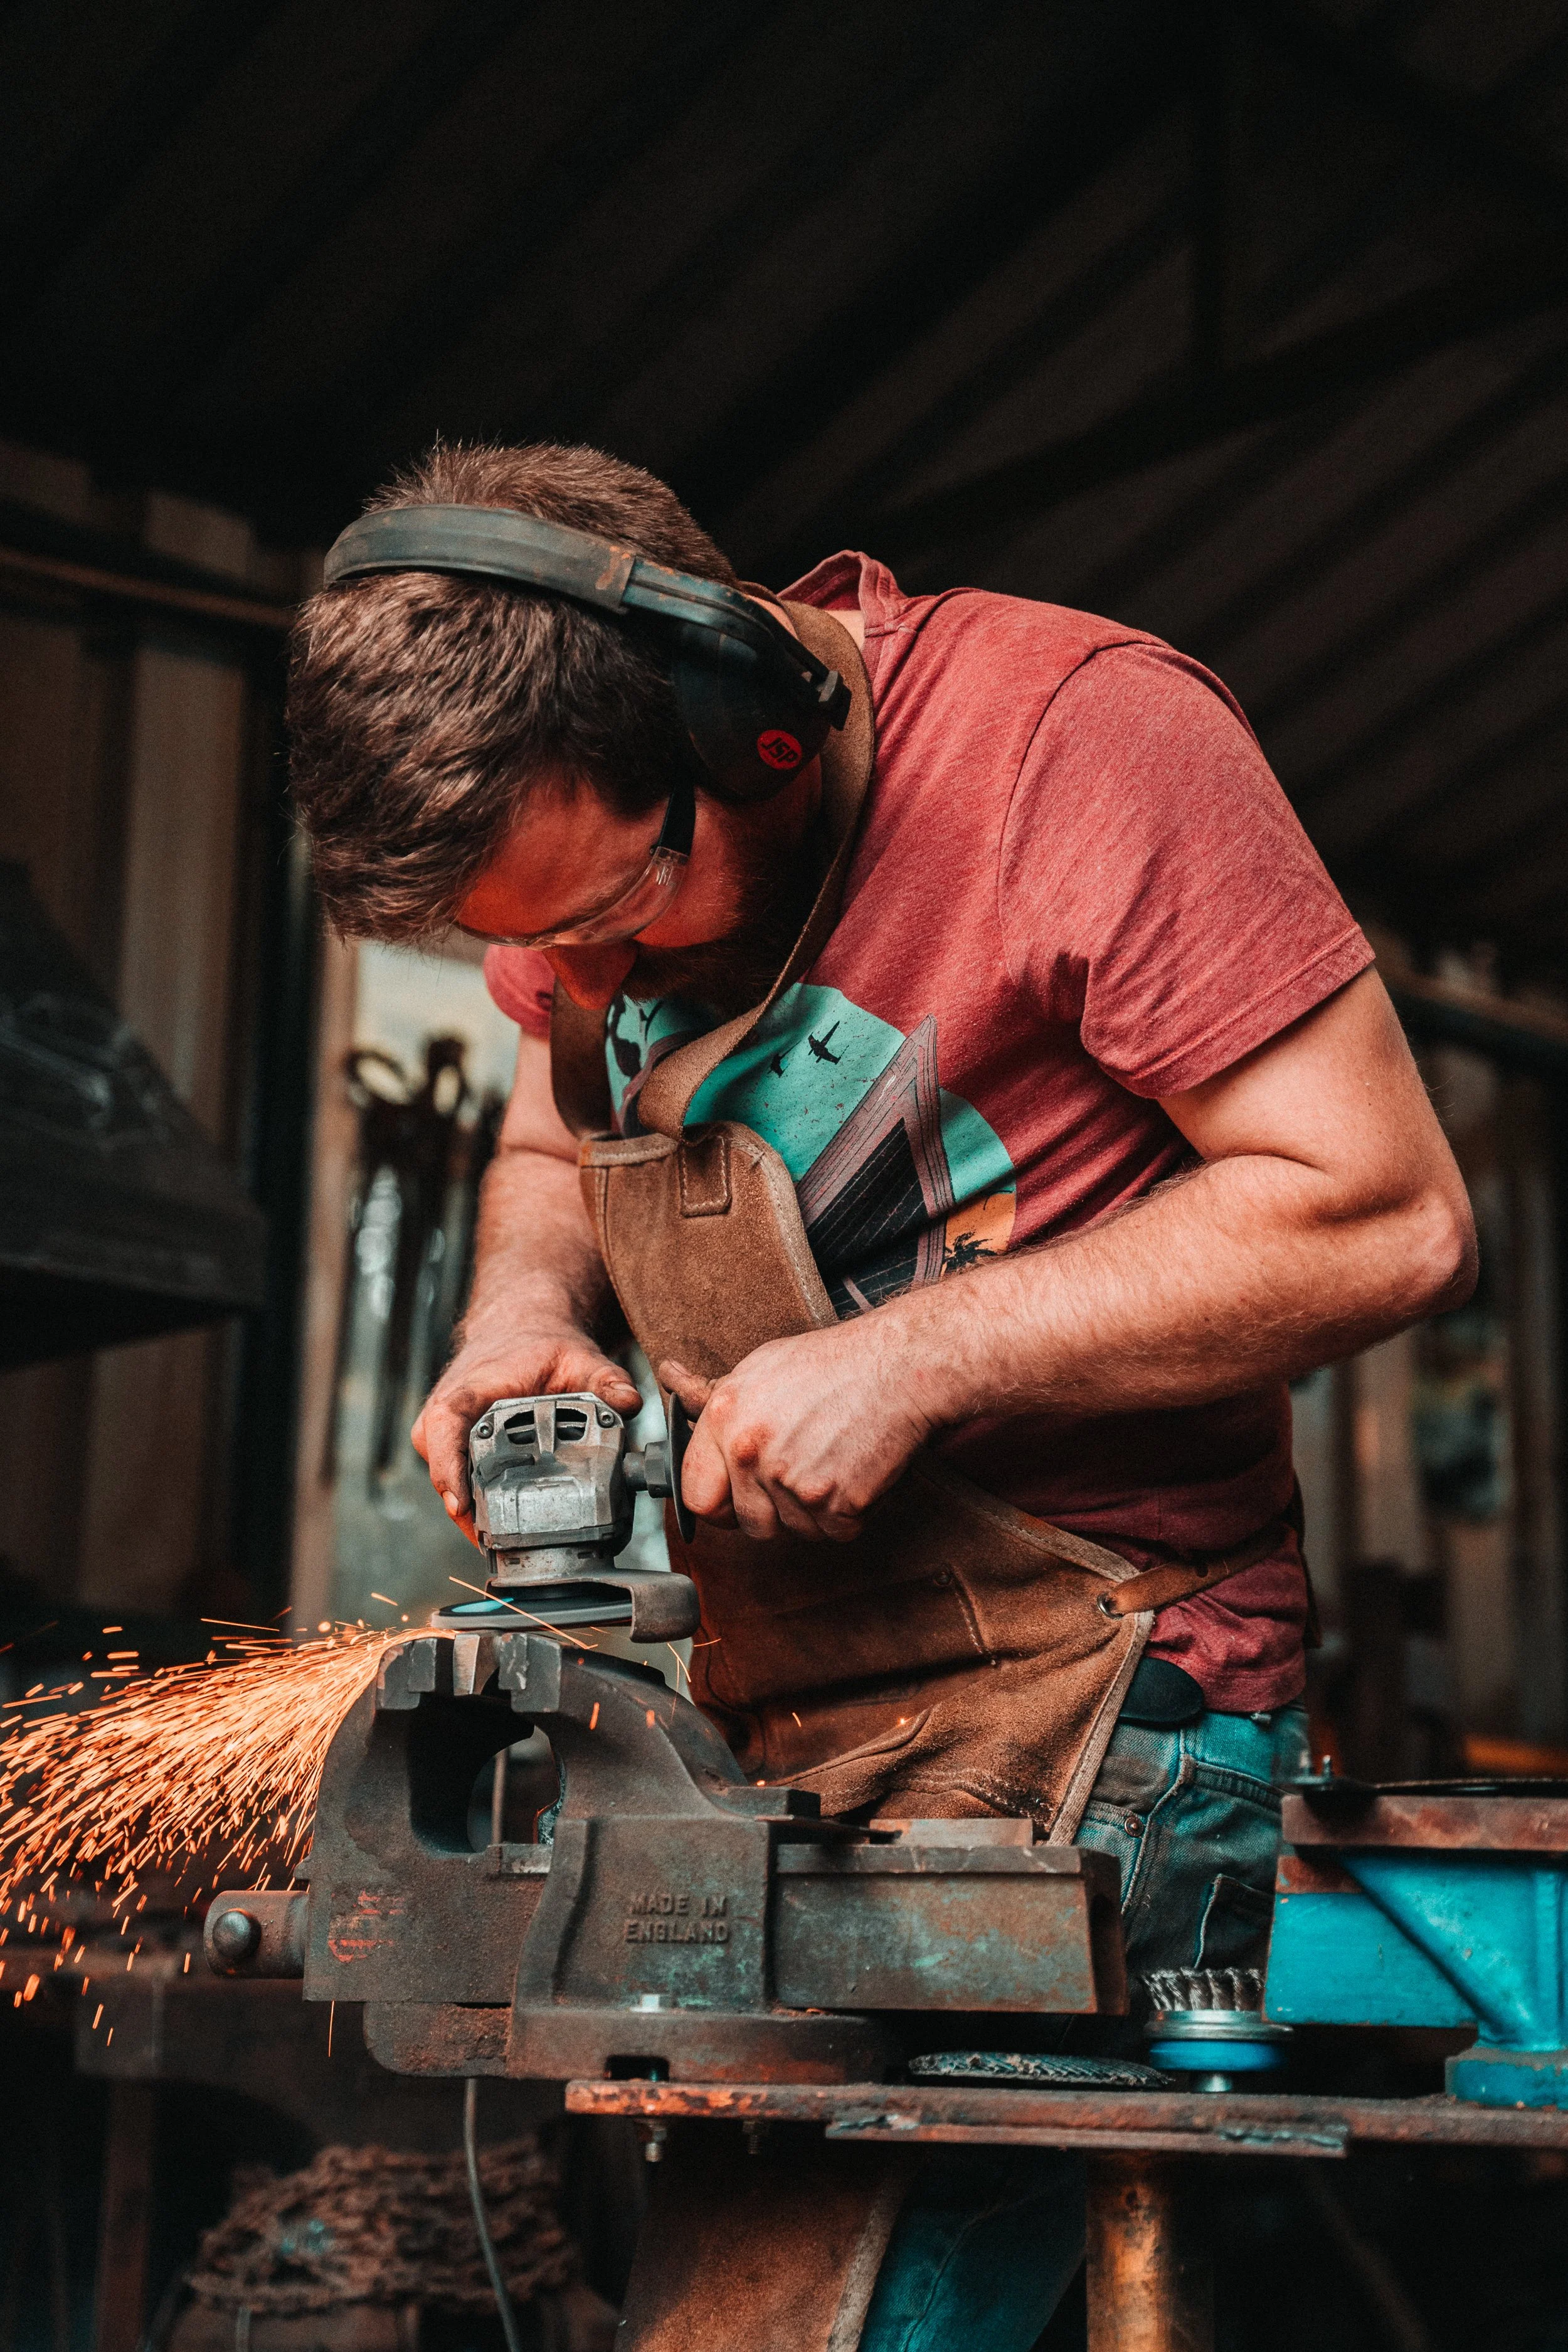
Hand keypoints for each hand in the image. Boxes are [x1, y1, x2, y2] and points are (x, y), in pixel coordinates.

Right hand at [412, 1321, 640, 1540]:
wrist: (515, 1332)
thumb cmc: (536, 1346)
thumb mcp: (576, 1358)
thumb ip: (605, 1379)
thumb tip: (629, 1401)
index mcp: (465, 1393)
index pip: (442, 1431)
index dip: (449, 1470)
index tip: (462, 1504)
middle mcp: (442, 1417)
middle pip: (446, 1473)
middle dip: (473, 1512)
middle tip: (510, 1542)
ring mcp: (441, 1437)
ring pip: (451, 1484)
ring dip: (477, 1512)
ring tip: (514, 1539)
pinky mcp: (449, 1449)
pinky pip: (458, 1481)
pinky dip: (480, 1502)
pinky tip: (507, 1525)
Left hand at [659, 1318, 937, 1542]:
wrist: (898, 1365)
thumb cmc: (834, 1362)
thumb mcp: (760, 1368)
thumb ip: (720, 1402)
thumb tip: (677, 1391)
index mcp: (724, 1419)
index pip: (696, 1495)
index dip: (717, 1505)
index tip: (733, 1503)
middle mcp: (751, 1453)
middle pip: (750, 1524)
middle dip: (774, 1512)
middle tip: (801, 1478)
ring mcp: (793, 1481)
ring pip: (796, 1530)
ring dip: (816, 1510)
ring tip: (834, 1460)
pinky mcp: (836, 1503)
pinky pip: (835, 1531)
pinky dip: (852, 1511)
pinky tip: (858, 1469)